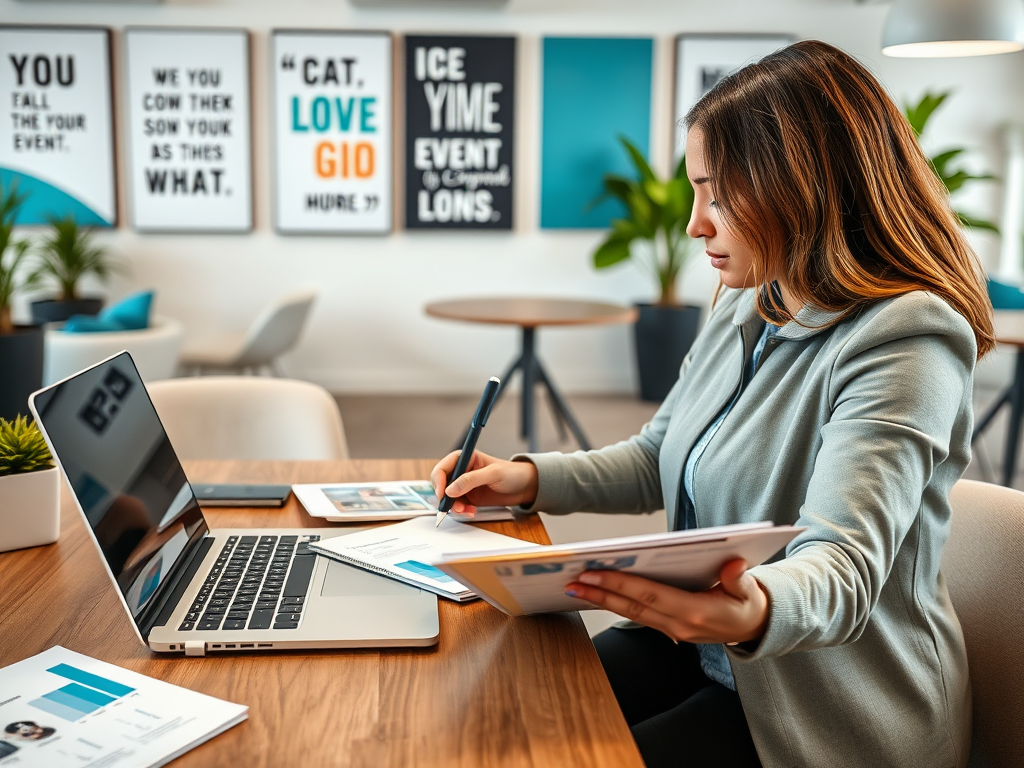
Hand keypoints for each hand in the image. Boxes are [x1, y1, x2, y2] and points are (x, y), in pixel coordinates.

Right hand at [430, 450, 538, 515]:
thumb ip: (471, 480)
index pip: (443, 467)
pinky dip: (461, 511)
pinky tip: (471, 512)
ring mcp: (464, 485)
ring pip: (448, 497)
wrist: (524, 487)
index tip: (442, 494)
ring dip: (454, 506)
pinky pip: (457, 506)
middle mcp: (461, 471)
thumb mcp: (493, 474)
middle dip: (445, 496)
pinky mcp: (469, 497)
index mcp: (465, 458)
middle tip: (453, 506)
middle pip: (441, 484)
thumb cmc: (512, 474)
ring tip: (466, 511)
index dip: (439, 480)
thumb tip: (450, 490)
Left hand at [564, 559, 769, 644]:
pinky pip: (637, 616)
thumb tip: (732, 564)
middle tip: (571, 581)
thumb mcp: (750, 591)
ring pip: (630, 614)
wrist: (754, 628)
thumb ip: (740, 578)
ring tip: (576, 587)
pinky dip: (616, 605)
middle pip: (632, 607)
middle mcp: (679, 624)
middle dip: (600, 594)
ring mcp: (672, 630)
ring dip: (602, 601)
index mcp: (696, 612)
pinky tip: (598, 595)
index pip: (650, 595)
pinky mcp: (668, 629)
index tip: (593, 574)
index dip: (619, 585)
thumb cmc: (749, 604)